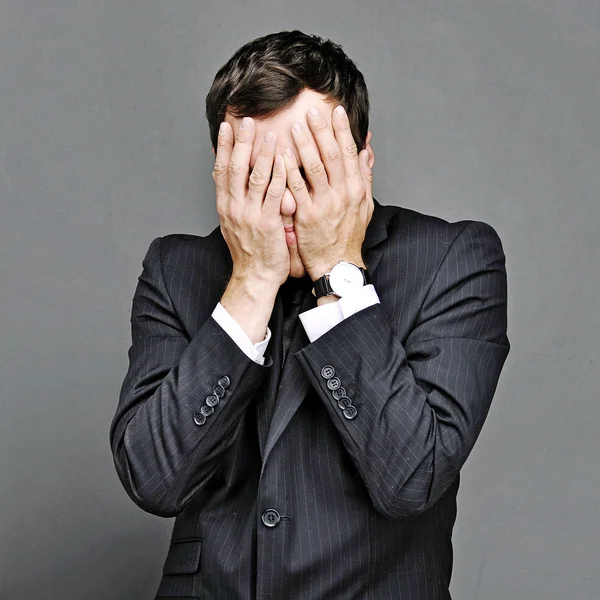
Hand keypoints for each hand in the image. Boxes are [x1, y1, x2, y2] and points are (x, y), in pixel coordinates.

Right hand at [213, 117, 289, 287]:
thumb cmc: (249, 250)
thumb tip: (229, 178)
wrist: (254, 276)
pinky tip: (285, 160)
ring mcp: (249, 215)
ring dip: (263, 153)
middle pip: (235, 167)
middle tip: (248, 120)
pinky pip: (274, 194)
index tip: (227, 126)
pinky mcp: (267, 223)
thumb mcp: (234, 223)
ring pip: (255, 177)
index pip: (221, 169)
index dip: (224, 146)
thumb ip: (234, 199)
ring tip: (270, 133)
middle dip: (242, 142)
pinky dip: (279, 175)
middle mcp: (233, 207)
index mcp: (224, 206)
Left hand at [282, 105, 372, 280]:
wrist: (338, 264)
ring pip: (314, 168)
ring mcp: (325, 204)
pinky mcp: (307, 216)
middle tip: (312, 110)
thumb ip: (364, 177)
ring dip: (305, 145)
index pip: (349, 153)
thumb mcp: (364, 206)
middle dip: (322, 130)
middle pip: (332, 155)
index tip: (336, 111)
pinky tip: (281, 156)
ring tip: (295, 126)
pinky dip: (289, 171)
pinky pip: (296, 189)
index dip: (343, 130)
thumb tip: (364, 152)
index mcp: (356, 189)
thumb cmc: (349, 236)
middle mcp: (342, 193)